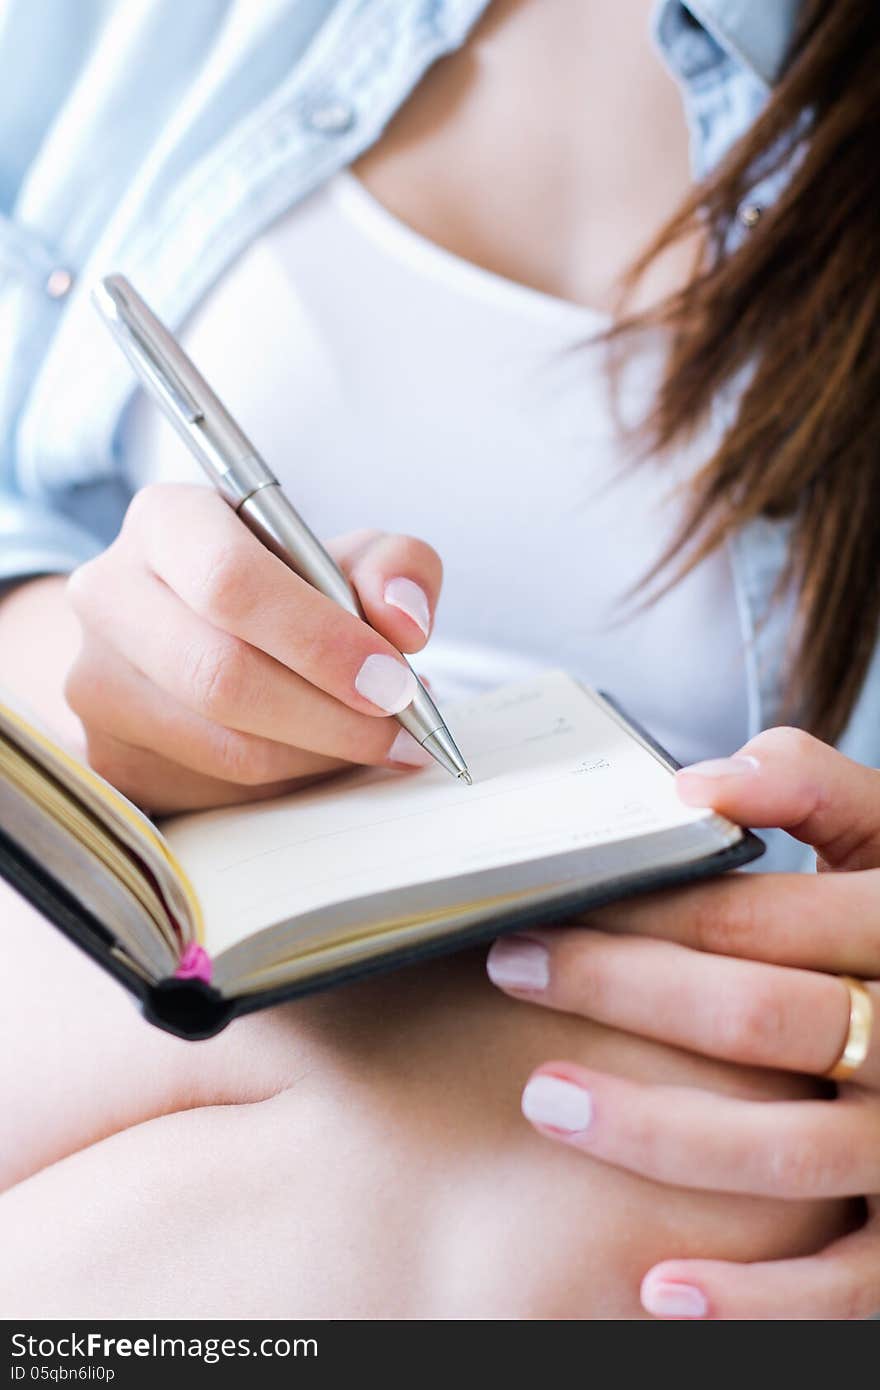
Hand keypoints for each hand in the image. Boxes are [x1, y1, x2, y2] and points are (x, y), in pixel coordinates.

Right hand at [64, 483, 441, 811]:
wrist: (191, 635)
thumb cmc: (285, 591)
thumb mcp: (350, 558)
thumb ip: (397, 569)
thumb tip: (403, 620)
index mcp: (169, 522)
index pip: (232, 582)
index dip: (320, 641)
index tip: (392, 681)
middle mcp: (111, 595)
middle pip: (221, 676)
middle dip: (330, 715)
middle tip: (399, 730)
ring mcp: (96, 681)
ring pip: (223, 747)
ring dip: (318, 756)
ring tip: (373, 742)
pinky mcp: (108, 754)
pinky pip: (215, 789)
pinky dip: (288, 780)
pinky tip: (321, 755)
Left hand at [487, 727, 879, 1318]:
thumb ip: (812, 786)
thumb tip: (700, 785)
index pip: (757, 919)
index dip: (644, 911)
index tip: (548, 904)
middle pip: (753, 1018)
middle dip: (617, 990)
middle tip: (512, 965)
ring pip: (783, 1152)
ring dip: (653, 1133)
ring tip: (543, 1098)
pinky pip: (845, 1286)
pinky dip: (756, 1297)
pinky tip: (659, 1289)